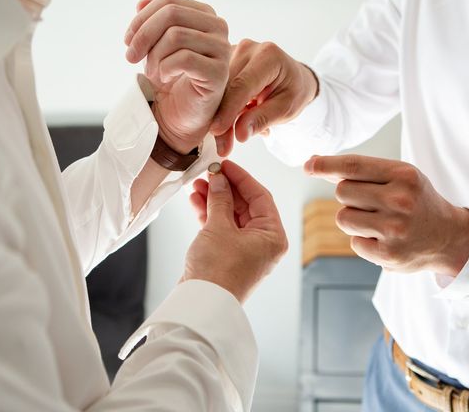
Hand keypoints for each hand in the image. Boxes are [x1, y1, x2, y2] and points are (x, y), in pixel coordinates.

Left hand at [125, 0, 230, 153]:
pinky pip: (183, 59)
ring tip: (152, 72)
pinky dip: (165, 68)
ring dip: (154, 56)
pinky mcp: (218, 73)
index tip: (128, 42)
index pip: (168, 1)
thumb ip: (152, 20)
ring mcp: (222, 50)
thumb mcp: (155, 44)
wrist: (180, 115)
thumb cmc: (170, 78)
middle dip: (143, 35)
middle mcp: (218, 28)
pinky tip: (164, 78)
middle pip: (171, 13)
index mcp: (205, 15)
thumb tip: (142, 1)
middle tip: (131, 57)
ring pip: (175, 35)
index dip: (141, 19)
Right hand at [184, 161, 287, 302]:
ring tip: (198, 185)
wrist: (201, 304)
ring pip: (232, 215)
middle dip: (225, 188)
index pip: (260, 196)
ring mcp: (246, 250)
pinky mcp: (229, 255)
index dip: (241, 178)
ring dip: (215, 199)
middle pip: (246, 205)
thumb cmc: (217, 271)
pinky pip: (223, 227)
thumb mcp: (219, 227)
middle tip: (208, 173)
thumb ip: (220, 199)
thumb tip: (219, 180)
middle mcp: (263, 243)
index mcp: (272, 236)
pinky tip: (196, 201)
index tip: (225, 165)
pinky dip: (210, 214)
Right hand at [209, 39, 318, 155]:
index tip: (218, 131)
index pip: (242, 85)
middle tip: (222, 146)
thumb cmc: (293, 92)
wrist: (294, 78)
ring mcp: (234, 52)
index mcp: (268, 56)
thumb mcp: (286, 109)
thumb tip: (240, 133)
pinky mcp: (225, 60)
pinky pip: (216, 87)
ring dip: (218, 115)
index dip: (228, 110)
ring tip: (225, 139)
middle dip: (221, 117)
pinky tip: (223, 123)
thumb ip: (263, 119)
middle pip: (225, 86)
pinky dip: (218, 108)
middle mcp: (248, 48)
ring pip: (217, 88)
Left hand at [304, 154, 468, 275]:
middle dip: (349, 196)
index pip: (354, 166)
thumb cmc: (416, 201)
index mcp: (404, 175)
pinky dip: (363, 241)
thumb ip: (360, 171)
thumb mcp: (398, 177)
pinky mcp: (387, 254)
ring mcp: (394, 229)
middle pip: (342, 192)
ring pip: (343, 218)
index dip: (326, 164)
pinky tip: (384, 239)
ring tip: (378, 221)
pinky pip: (353, 242)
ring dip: (353, 219)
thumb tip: (314, 163)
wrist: (449, 237)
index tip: (308, 165)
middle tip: (373, 202)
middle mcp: (400, 200)